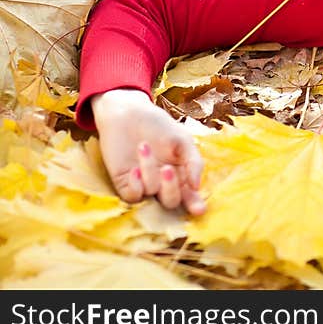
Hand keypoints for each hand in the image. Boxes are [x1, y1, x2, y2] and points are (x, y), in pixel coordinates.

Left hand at [91, 88, 205, 214]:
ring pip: (152, 193)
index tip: (199, 210)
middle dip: (171, 189)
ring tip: (143, 146)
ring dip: (149, 170)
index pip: (189, 195)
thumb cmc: (158, 125)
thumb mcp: (183, 140)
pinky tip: (134, 169)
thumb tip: (196, 186)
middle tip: (167, 170)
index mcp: (180, 174)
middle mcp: (162, 183)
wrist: (128, 113)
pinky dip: (136, 185)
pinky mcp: (123, 183)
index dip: (195, 204)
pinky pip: (132, 196)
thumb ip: (194, 162)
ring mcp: (143, 184)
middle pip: (171, 201)